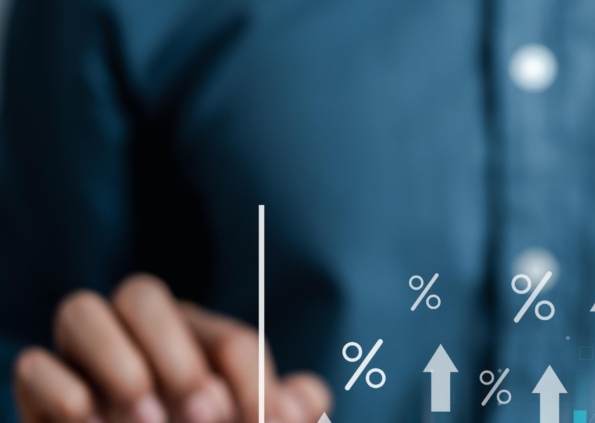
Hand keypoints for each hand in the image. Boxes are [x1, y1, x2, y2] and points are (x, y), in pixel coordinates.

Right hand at [13, 274, 330, 422]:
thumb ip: (281, 412)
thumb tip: (307, 400)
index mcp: (200, 343)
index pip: (231, 342)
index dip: (254, 383)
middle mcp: (138, 337)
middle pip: (142, 294)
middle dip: (177, 353)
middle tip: (203, 416)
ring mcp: (83, 359)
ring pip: (80, 310)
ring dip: (116, 361)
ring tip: (146, 420)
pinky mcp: (39, 391)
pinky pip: (34, 364)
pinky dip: (62, 391)